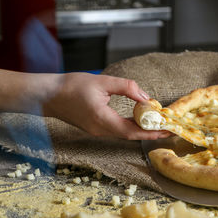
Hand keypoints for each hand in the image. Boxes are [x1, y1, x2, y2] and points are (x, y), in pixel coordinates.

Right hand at [43, 72, 169, 139]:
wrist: (48, 95)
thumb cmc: (71, 86)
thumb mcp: (102, 82)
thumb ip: (126, 87)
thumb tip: (146, 97)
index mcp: (103, 120)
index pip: (133, 131)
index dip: (152, 132)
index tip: (168, 130)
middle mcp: (101, 130)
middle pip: (132, 135)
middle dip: (152, 133)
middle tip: (169, 128)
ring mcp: (98, 131)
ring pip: (125, 133)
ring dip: (143, 130)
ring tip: (160, 124)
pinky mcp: (96, 127)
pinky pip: (118, 130)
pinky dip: (132, 126)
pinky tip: (141, 120)